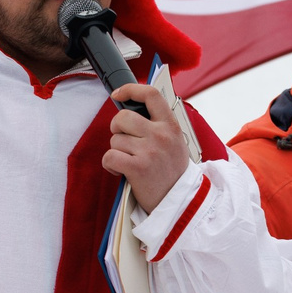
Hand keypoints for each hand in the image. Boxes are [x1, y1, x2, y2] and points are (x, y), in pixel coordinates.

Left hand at [103, 81, 191, 211]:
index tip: (118, 94)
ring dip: (117, 151)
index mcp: (171, 125)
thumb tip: (132, 108)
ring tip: (129, 162)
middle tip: (123, 141)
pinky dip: (109, 165)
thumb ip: (159, 125)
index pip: (151, 94)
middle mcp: (161, 135)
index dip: (130, 90)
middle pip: (123, 117)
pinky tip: (120, 171)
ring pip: (115, 139)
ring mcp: (149, 151)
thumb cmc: (173, 172)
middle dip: (117, 129)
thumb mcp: (175, 142)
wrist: (181, 202)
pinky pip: (110, 156)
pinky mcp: (137, 167)